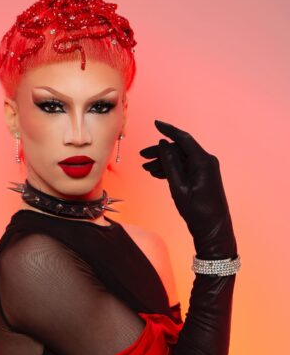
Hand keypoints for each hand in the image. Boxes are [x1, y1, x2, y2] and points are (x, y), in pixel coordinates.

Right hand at [139, 120, 236, 259]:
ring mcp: (206, 169)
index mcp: (203, 161)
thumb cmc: (197, 212)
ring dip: (164, 162)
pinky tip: (157, 174)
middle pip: (180, 149)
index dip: (168, 130)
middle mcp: (206, 161)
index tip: (155, 123)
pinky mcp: (203, 177)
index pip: (183, 138)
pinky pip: (185, 167)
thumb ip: (170, 164)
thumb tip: (163, 144)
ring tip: (146, 168)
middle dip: (160, 151)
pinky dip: (171, 169)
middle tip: (142, 156)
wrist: (213, 230)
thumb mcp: (178, 187)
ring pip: (181, 159)